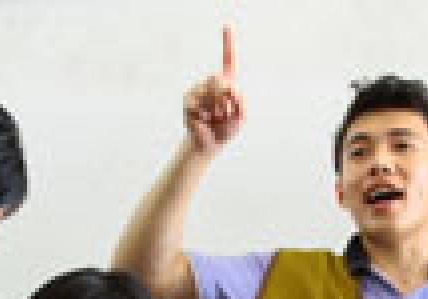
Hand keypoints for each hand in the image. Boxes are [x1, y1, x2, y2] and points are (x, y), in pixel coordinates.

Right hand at [183, 25, 244, 155]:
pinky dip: (205, 115)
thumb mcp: (240, 116)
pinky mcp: (188, 99)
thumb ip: (240, 102)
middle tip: (226, 112)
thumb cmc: (226, 129)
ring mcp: (198, 89)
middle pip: (219, 79)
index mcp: (227, 81)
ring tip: (215, 118)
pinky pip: (198, 103)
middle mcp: (211, 82)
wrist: (209, 144)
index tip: (227, 25)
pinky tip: (205, 121)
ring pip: (209, 92)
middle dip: (225, 97)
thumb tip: (232, 88)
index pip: (228, 58)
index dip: (228, 42)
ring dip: (217, 109)